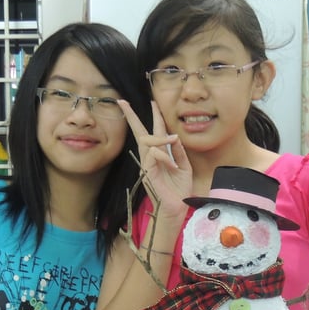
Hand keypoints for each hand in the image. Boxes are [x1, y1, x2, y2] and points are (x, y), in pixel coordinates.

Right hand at [118, 100, 191, 219]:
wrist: (176, 207)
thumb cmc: (179, 189)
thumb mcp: (184, 166)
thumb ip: (179, 151)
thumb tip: (174, 136)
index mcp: (160, 154)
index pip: (154, 132)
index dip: (153, 116)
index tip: (150, 101)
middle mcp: (150, 158)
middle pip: (140, 133)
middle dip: (132, 117)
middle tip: (124, 103)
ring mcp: (147, 164)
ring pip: (147, 141)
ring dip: (161, 137)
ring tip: (173, 140)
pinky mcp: (147, 172)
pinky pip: (154, 155)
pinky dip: (165, 156)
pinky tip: (173, 164)